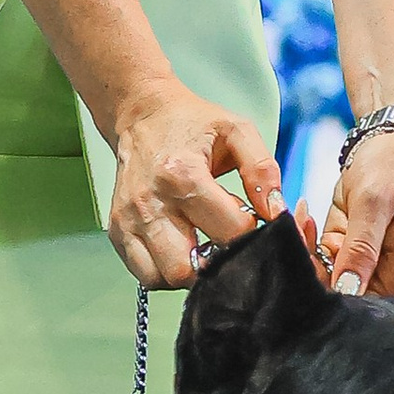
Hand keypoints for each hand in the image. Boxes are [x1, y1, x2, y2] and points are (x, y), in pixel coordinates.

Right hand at [108, 87, 281, 289]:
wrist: (143, 115)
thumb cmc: (190, 123)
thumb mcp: (237, 131)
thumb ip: (262, 170)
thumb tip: (276, 210)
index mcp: (182, 176)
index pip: (228, 233)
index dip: (250, 235)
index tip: (251, 223)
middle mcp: (151, 202)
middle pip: (187, 269)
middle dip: (215, 266)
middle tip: (226, 245)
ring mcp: (129, 220)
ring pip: (162, 278)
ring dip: (189, 274)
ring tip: (203, 250)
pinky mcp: (117, 230)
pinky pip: (143, 273)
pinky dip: (165, 272)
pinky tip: (181, 249)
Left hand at [318, 124, 393, 297]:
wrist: (389, 143)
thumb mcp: (376, 202)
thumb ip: (362, 246)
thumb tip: (350, 288)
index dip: (377, 323)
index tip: (343, 311)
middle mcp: (388, 273)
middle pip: (356, 303)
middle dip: (325, 284)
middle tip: (313, 249)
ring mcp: (363, 264)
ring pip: (330, 284)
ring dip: (308, 258)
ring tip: (305, 221)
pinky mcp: (341, 251)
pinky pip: (318, 261)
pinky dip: (305, 242)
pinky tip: (303, 216)